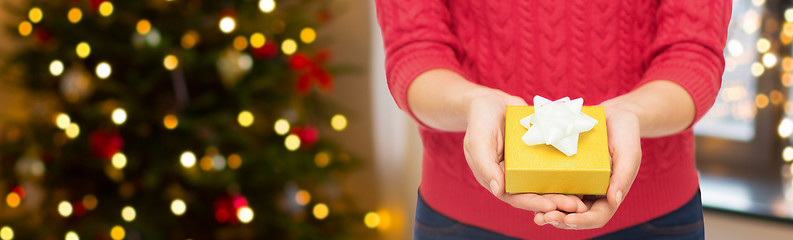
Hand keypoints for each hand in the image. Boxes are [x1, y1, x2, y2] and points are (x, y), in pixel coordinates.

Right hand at [462, 89, 587, 213]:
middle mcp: (512, 176)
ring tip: (583, 198)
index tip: (551, 207)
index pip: (514, 197)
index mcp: (495, 178)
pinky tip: (584, 177)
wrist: (491, 101)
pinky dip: (566, 173)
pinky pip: (552, 165)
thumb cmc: (480, 121)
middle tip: (576, 206)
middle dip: (555, 202)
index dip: (533, 203)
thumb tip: (498, 191)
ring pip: (546, 183)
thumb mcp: (478, 141)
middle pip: (534, 194)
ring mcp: (526, 166)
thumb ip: (485, 165)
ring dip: (563, 192)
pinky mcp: (537, 155)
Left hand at [534, 102, 641, 228]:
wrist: (613, 116)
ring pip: (562, 205)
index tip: (567, 219)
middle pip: (575, 215)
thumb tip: (614, 201)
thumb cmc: (625, 135)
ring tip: (537, 215)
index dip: (582, 221)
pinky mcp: (565, 173)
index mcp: (609, 194)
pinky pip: (553, 187)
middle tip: (543, 218)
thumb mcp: (629, 153)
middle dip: (560, 219)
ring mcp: (577, 185)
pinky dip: (543, 195)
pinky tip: (530, 195)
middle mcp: (592, 194)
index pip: (596, 216)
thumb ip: (623, 176)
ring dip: (549, 212)